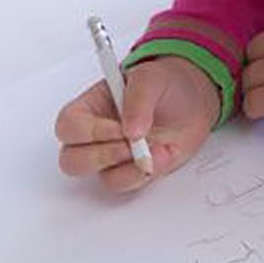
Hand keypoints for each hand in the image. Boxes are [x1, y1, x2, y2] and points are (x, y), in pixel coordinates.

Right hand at [55, 56, 219, 191]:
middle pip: (73, 161)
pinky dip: (145, 173)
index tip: (119, 128)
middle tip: (131, 145)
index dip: (89, 132)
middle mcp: (97, 136)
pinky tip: (163, 154)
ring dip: (128, 168)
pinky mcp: (136, 170)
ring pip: (103, 178)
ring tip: (154, 148)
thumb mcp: (151, 77)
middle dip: (102, 157)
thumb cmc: (164, 83)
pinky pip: (130, 185)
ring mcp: (116, 157)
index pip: (69, 127)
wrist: (194, 99)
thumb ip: (138, 99)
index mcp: (90, 108)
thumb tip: (131, 130)